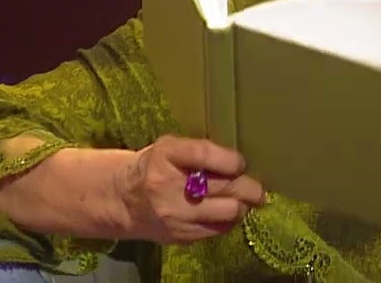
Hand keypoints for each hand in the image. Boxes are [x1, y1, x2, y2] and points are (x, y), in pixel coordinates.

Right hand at [113, 135, 265, 243]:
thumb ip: (201, 151)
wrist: (123, 199)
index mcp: (166, 155)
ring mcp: (174, 214)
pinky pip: (219, 229)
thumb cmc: (156, 166)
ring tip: (244, 200)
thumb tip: (242, 164)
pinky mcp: (179, 235)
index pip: (206, 154)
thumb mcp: (171, 147)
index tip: (240, 164)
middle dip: (249, 187)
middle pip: (225, 186)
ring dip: (242, 205)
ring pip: (228, 211)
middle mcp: (167, 185)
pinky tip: (226, 212)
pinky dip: (228, 220)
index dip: (232, 160)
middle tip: (257, 188)